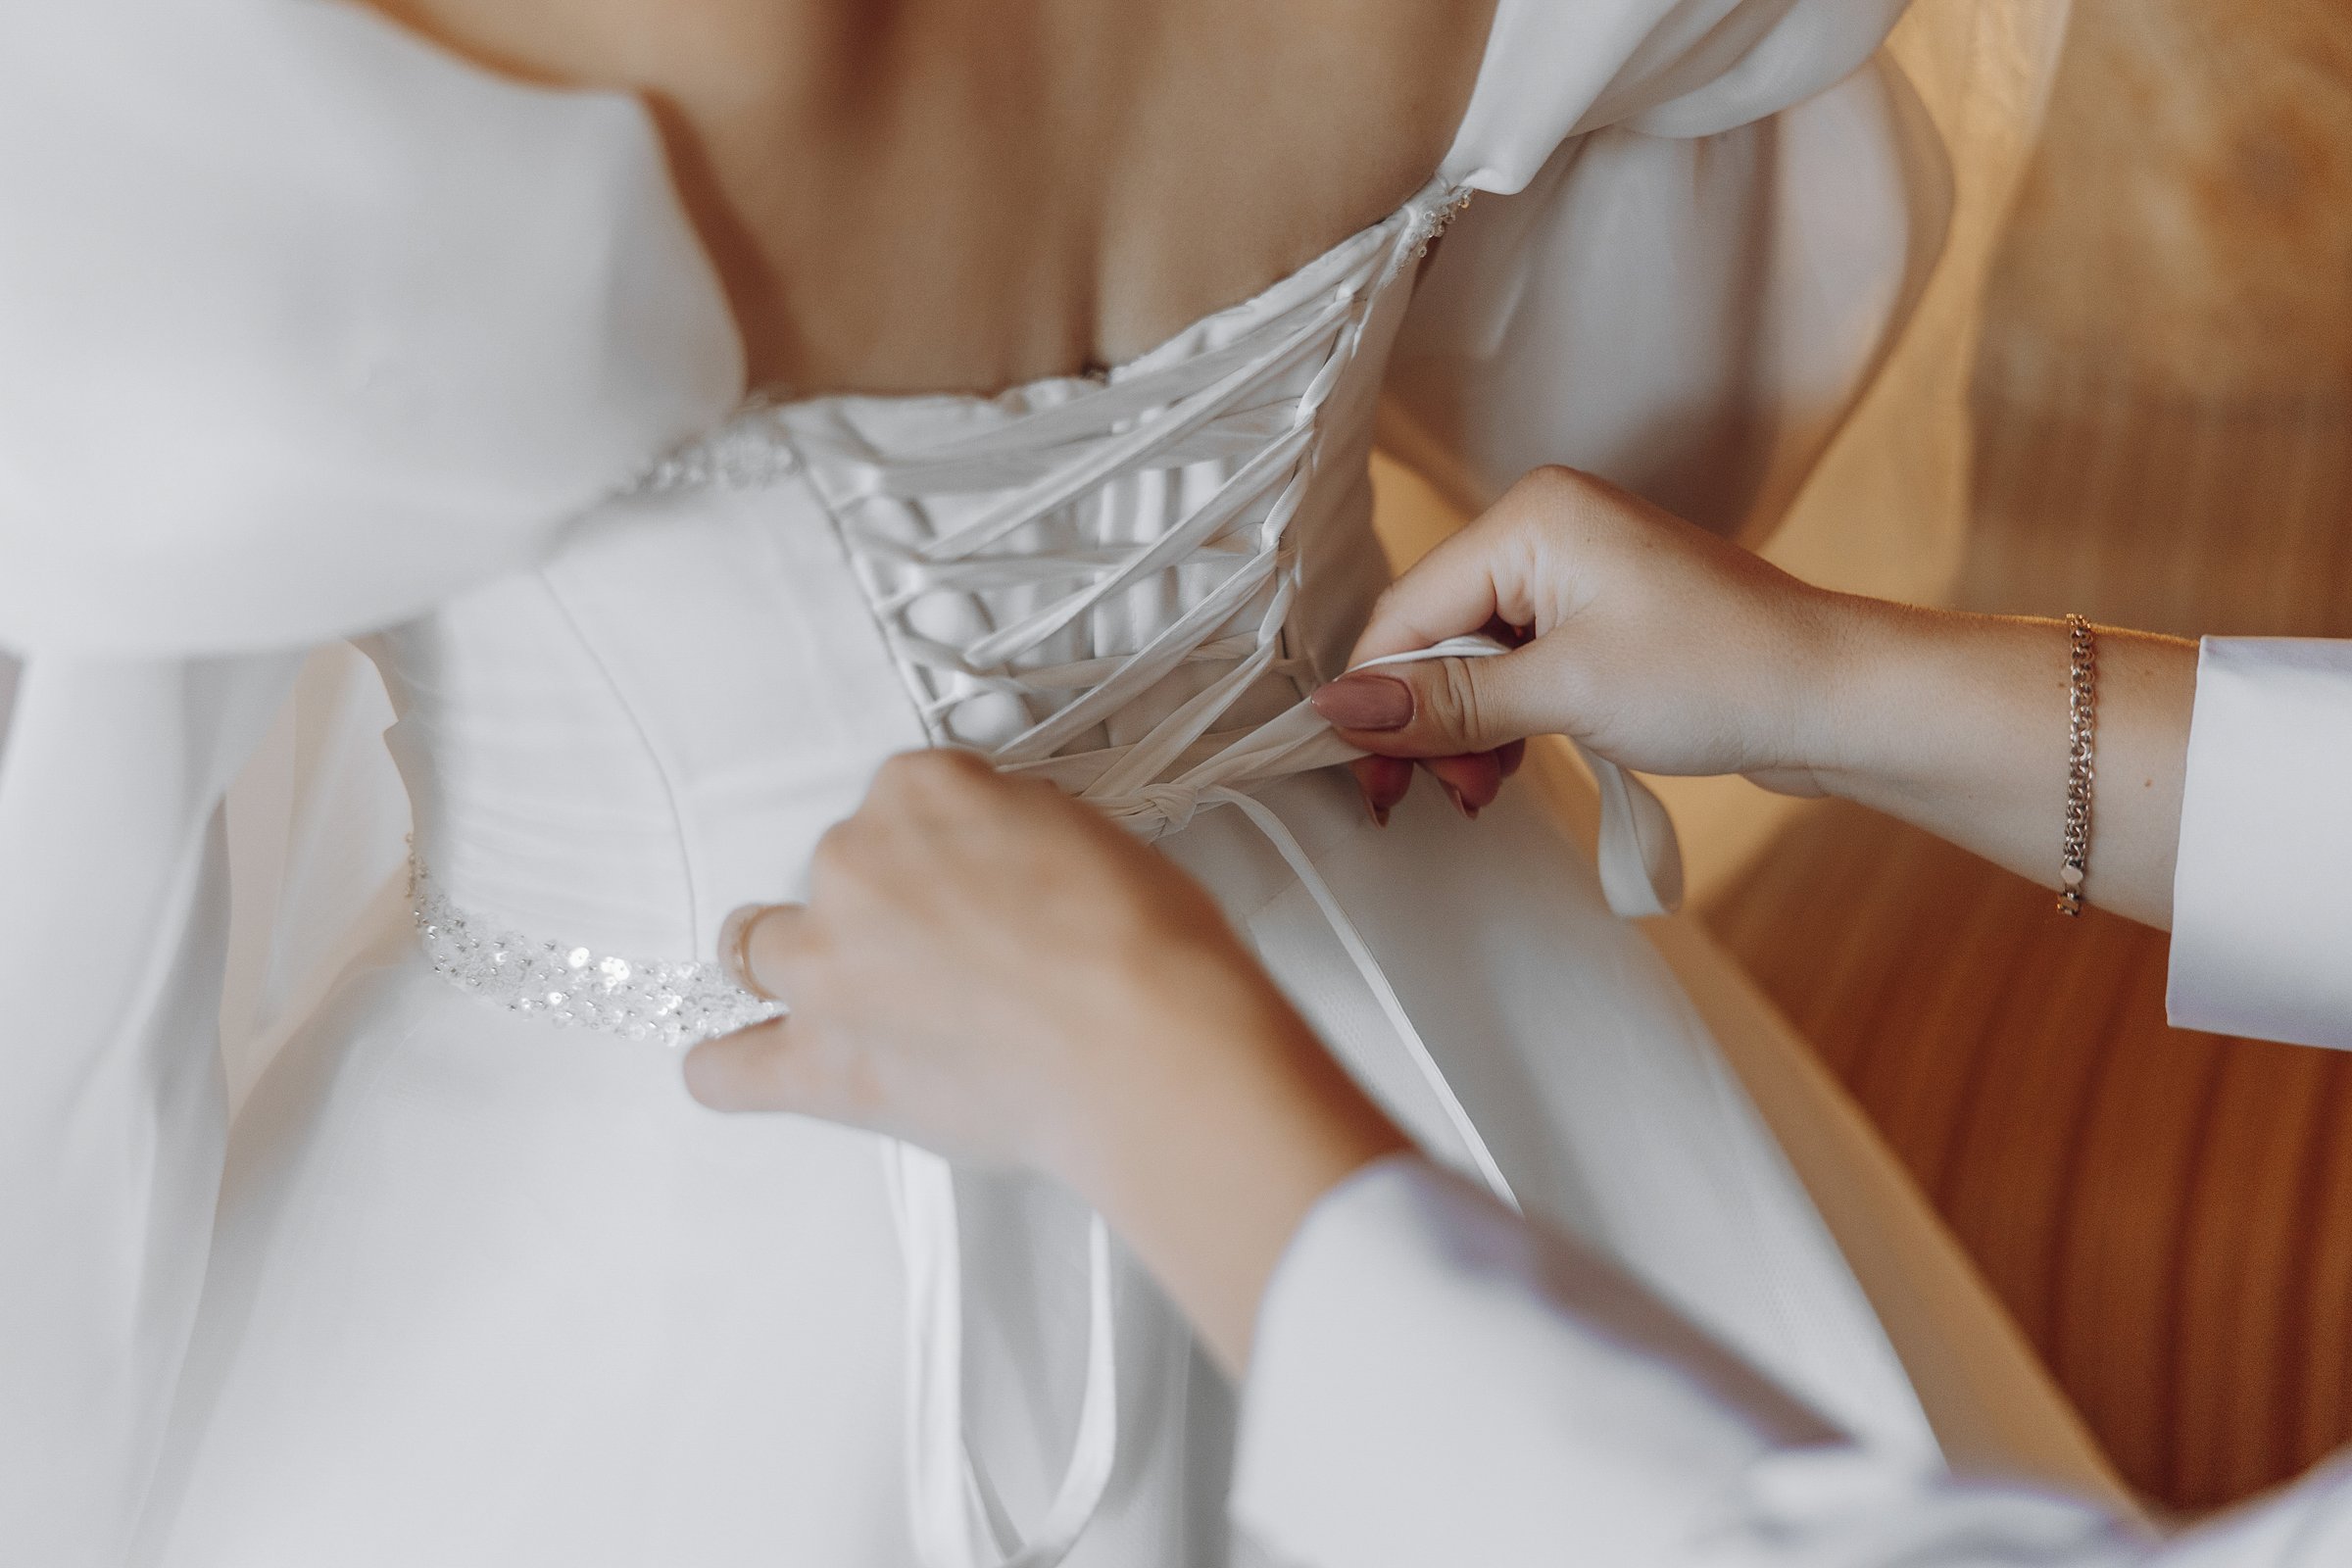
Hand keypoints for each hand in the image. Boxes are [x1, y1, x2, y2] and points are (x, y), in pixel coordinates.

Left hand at [683, 749, 1407, 1368]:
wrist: (1148, 1045)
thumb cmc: (1146, 943)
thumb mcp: (1088, 834)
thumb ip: (1008, 836)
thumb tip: (992, 869)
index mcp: (919, 790)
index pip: (901, 800)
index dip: (940, 850)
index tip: (971, 882)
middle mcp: (853, 863)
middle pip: (836, 872)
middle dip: (881, 910)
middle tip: (953, 959)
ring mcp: (824, 968)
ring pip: (759, 950)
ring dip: (802, 969)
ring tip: (858, 1003)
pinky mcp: (820, 1066)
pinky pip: (725, 1070)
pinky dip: (730, 1069)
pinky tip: (742, 1068)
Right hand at [1316, 466, 1855, 805]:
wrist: (1841, 700)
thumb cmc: (1727, 673)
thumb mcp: (1566, 692)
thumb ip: (1448, 702)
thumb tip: (1342, 710)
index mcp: (1532, 516)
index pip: (1408, 612)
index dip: (1377, 698)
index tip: (1366, 775)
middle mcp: (1547, 529)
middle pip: (1433, 635)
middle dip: (1426, 722)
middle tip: (1441, 795)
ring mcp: (1577, 575)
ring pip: (1472, 660)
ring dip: (1466, 732)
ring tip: (1487, 789)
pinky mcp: (1602, 620)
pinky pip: (1517, 669)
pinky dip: (1505, 722)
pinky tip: (1511, 765)